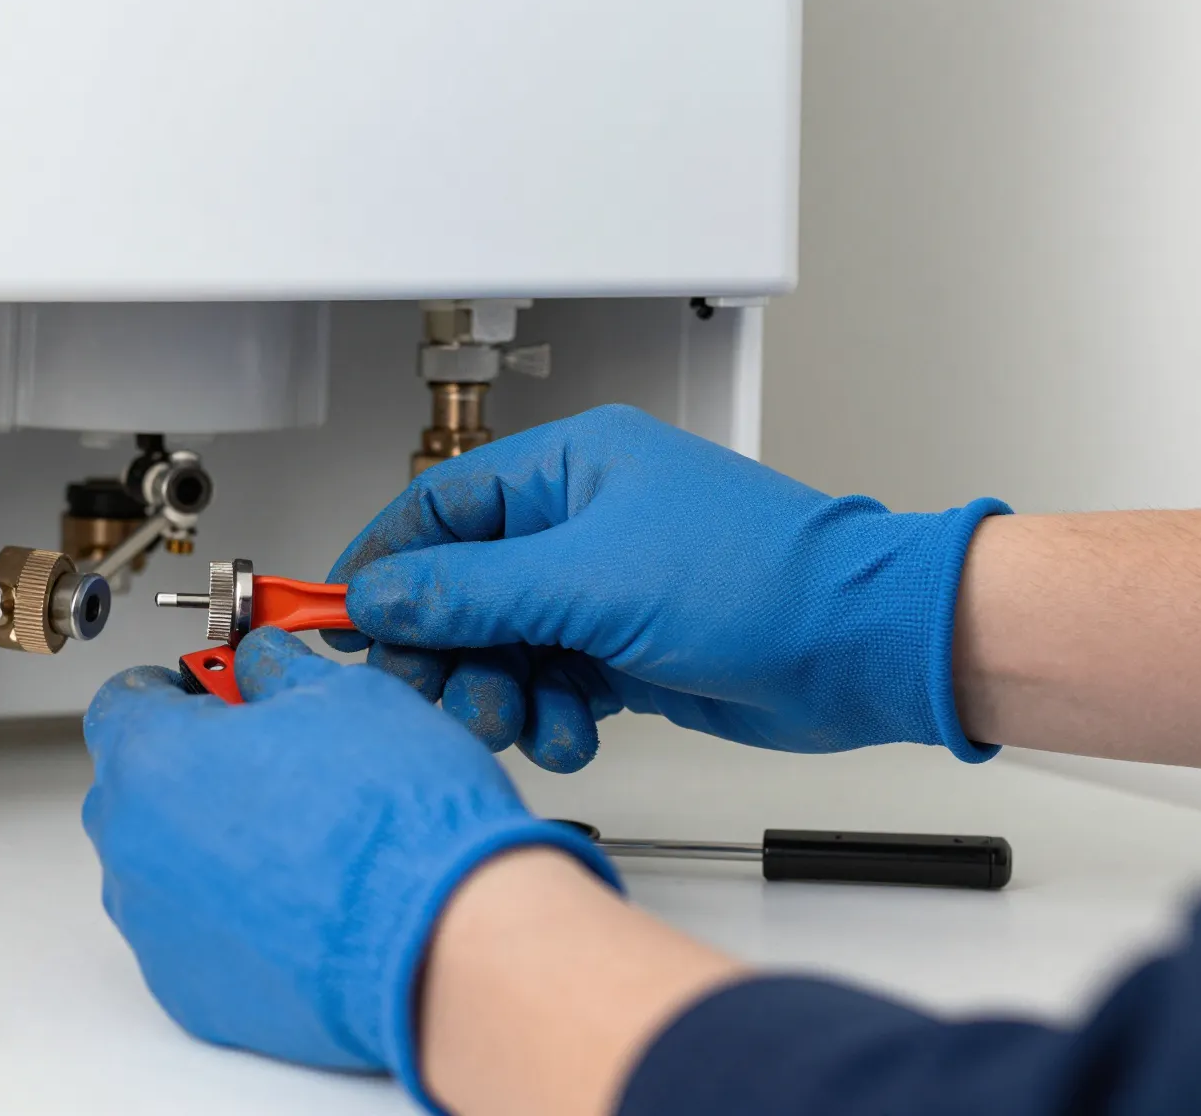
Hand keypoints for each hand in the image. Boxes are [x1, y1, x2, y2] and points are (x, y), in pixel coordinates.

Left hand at [81, 628, 615, 1099]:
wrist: (443, 940)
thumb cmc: (396, 824)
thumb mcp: (344, 695)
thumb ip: (277, 670)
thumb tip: (263, 666)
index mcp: (153, 759)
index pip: (123, 701)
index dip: (173, 689)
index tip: (210, 691)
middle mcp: (134, 846)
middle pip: (137, 786)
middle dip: (190, 765)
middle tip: (267, 760)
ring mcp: (153, 925)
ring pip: (161, 862)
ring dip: (207, 841)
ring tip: (295, 838)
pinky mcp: (185, 988)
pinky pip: (189, 930)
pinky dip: (226, 911)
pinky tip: (296, 900)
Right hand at [327, 405, 1008, 771]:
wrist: (861, 648)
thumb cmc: (759, 580)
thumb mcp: (584, 581)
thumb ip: (467, 592)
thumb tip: (379, 597)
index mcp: (567, 469)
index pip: (435, 509)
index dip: (382, 567)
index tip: (339, 620)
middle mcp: (579, 523)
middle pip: (460, 590)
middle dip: (446, 650)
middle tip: (439, 693)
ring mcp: (603, 589)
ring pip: (502, 646)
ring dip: (500, 692)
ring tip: (522, 719)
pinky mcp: (626, 651)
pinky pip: (550, 685)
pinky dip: (550, 716)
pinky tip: (573, 730)